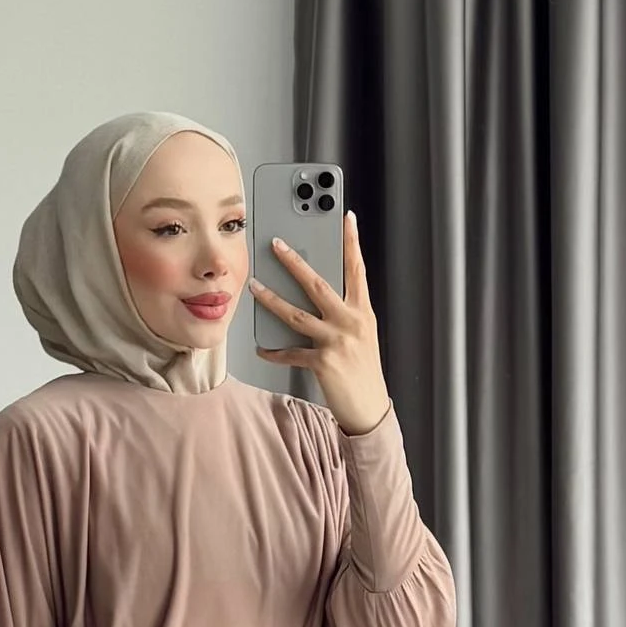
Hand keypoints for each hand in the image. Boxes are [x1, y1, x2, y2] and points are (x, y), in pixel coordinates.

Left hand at [247, 208, 392, 436]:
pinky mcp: (323, 363)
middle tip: (277, 244)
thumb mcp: (362, 336)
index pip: (357, 270)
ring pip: (297, 315)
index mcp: (363, 313)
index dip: (352, 242)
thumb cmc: (364, 372)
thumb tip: (319, 295)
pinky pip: (291, 352)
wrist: (370, 408)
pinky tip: (262, 347)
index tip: (347, 218)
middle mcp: (351, 323)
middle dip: (295, 263)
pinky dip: (274, 351)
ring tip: (256, 287)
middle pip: (318, 284)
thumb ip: (345, 313)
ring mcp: (337, 342)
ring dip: (272, 300)